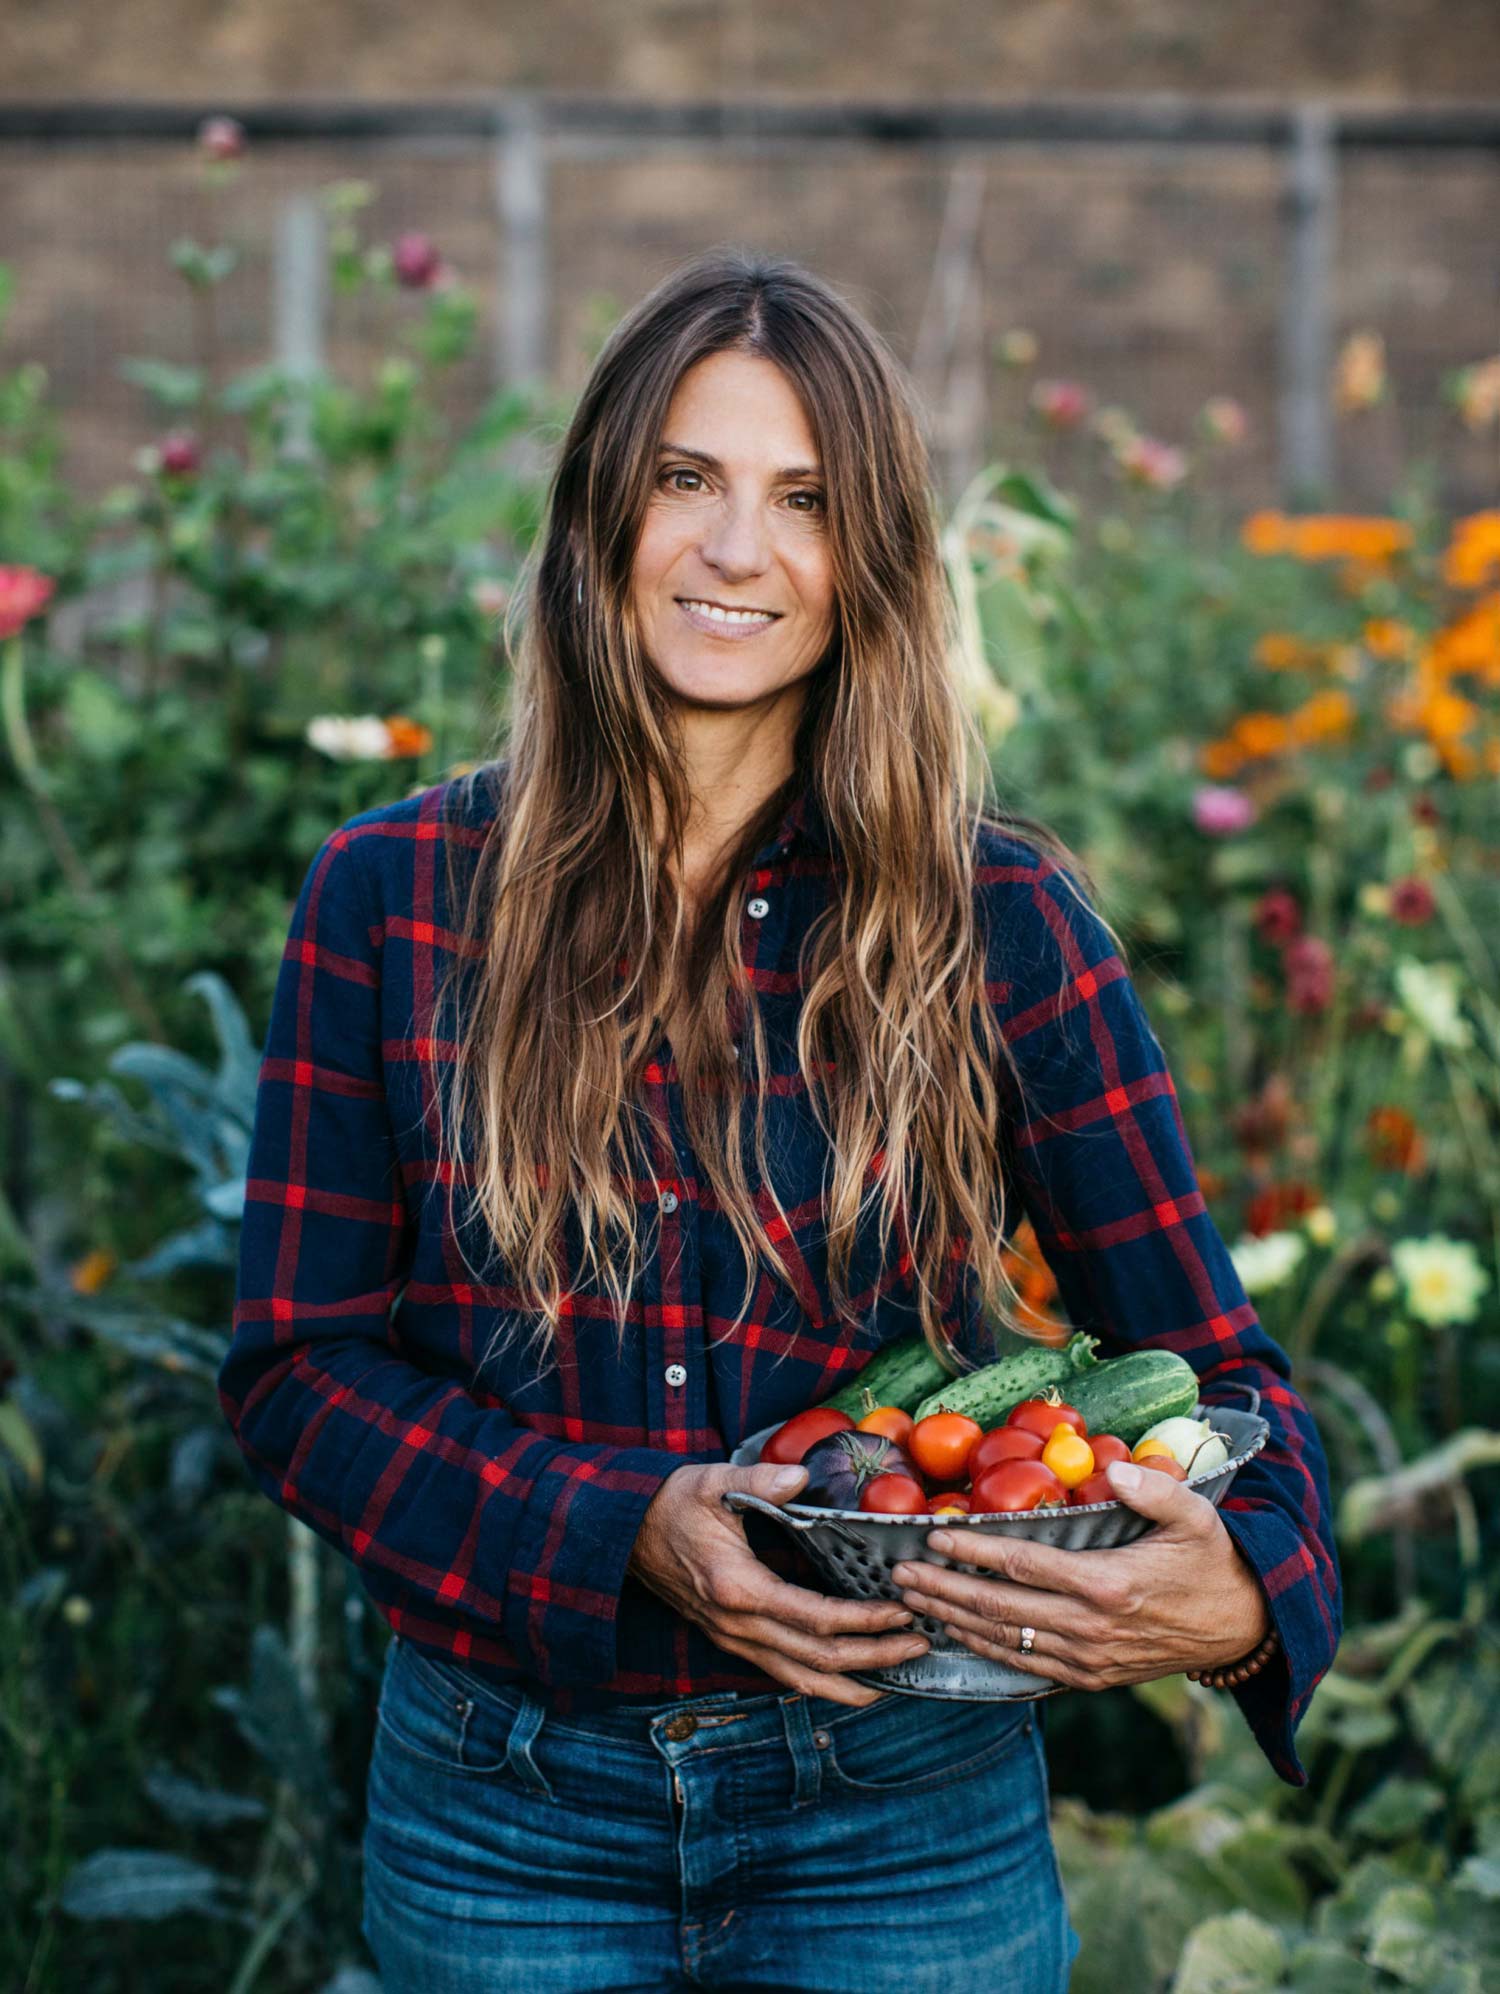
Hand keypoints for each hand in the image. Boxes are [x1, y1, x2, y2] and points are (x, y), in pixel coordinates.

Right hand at [628, 1460, 930, 1705]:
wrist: (626, 1534)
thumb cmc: (671, 1505)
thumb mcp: (711, 1482)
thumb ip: (759, 1482)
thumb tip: (800, 1478)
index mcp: (737, 1588)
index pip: (813, 1617)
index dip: (863, 1620)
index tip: (900, 1609)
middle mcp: (738, 1625)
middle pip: (816, 1659)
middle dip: (873, 1657)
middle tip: (918, 1644)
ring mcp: (735, 1639)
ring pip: (801, 1679)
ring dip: (852, 1683)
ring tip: (897, 1678)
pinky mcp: (734, 1640)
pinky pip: (785, 1673)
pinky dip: (823, 1680)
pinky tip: (852, 1676)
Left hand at [888, 1458, 1273, 1691]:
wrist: (1243, 1629)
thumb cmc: (1213, 1563)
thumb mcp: (1195, 1516)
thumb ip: (1154, 1489)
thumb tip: (1113, 1468)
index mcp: (1109, 1584)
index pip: (1023, 1565)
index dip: (974, 1550)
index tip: (935, 1535)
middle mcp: (1091, 1627)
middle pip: (999, 1609)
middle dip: (944, 1590)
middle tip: (900, 1574)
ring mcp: (1088, 1658)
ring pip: (1004, 1641)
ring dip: (953, 1621)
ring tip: (913, 1601)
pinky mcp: (1091, 1677)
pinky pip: (1026, 1666)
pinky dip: (985, 1651)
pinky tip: (957, 1635)